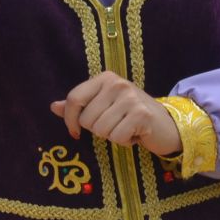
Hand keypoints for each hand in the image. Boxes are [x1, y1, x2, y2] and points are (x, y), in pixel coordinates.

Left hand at [50, 72, 182, 155]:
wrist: (166, 124)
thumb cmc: (130, 115)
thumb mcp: (103, 105)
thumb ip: (79, 106)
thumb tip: (54, 107)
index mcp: (105, 78)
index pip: (74, 98)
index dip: (70, 119)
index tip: (74, 132)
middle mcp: (117, 83)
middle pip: (86, 119)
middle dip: (98, 129)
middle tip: (115, 125)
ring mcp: (130, 98)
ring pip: (100, 130)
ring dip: (112, 136)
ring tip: (125, 128)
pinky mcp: (141, 114)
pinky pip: (116, 137)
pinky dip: (124, 141)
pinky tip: (134, 134)